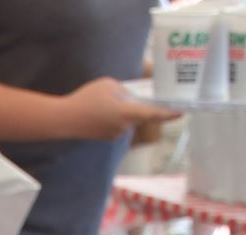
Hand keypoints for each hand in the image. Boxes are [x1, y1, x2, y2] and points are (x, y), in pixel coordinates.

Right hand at [56, 75, 179, 142]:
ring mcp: (115, 134)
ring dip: (123, 111)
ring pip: (127, 120)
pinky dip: (113, 117)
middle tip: (126, 95)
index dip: (169, 113)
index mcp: (128, 112)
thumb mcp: (108, 85)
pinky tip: (98, 111)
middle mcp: (125, 126)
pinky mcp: (106, 137)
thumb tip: (129, 96)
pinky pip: (117, 125)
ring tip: (104, 102)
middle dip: (137, 106)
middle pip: (140, 115)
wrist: (63, 119)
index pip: (154, 114)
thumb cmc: (86, 99)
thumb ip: (124, 89)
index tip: (182, 112)